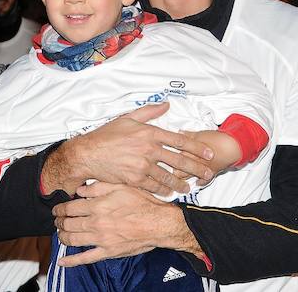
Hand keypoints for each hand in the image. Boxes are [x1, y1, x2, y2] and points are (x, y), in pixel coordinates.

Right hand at [42, 102, 214, 195]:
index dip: (197, 148)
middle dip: (196, 168)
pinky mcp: (135, 179)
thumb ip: (149, 112)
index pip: (179, 141)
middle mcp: (149, 149)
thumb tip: (167, 104)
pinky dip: (163, 190)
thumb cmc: (107, 135)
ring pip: (168, 177)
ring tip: (188, 187)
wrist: (88, 154)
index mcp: (149, 132)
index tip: (209, 154)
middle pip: (179, 161)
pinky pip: (154, 186)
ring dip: (181, 183)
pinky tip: (169, 193)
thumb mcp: (128, 118)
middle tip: (208, 173)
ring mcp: (142, 166)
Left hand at [52, 182, 199, 266]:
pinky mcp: (108, 252)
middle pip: (68, 224)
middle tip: (57, 220)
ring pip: (72, 240)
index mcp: (98, 206)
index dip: (60, 208)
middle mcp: (96, 223)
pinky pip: (85, 258)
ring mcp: (101, 239)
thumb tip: (81, 190)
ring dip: (62, 237)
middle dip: (59, 222)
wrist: (158, 223)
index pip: (70, 208)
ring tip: (60, 233)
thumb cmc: (143, 203)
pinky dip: (71, 261)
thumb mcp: (121, 187)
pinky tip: (62, 261)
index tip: (57, 209)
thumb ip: (99, 187)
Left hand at [170, 129, 240, 185]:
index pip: (174, 159)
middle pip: (178, 170)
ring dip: (182, 177)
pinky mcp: (212, 174)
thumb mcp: (200, 133)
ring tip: (177, 177)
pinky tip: (195, 182)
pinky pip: (203, 181)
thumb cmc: (216, 138)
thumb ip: (188, 135)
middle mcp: (195, 162)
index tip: (162, 159)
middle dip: (172, 170)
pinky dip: (199, 182)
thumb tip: (178, 132)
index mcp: (190, 151)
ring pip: (188, 177)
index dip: (167, 160)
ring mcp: (202, 170)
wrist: (232, 146)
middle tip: (166, 170)